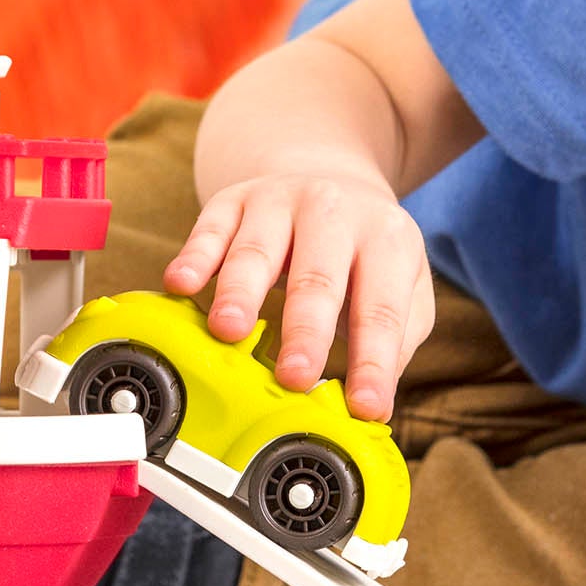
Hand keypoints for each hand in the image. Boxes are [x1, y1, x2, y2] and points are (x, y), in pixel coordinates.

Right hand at [163, 169, 434, 421]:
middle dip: (305, 330)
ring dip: (240, 292)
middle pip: (318, 278)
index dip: (374, 361)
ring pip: (258, 250)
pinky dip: (194, 256)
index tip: (365, 408)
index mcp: (388, 240)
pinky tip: (181, 283)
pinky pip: (211, 227)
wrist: (334, 177)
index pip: (381, 309)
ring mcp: (282, 201)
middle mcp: (335, 213)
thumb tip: (369, 403)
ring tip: (229, 331)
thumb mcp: (404, 286)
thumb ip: (395, 339)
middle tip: (294, 377)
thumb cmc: (367, 252)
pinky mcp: (235, 199)